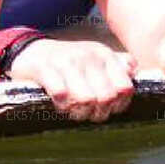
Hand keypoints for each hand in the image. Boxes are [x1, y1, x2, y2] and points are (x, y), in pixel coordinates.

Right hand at [5, 39, 135, 122]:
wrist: (31, 51)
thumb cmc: (68, 61)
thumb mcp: (95, 58)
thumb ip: (117, 64)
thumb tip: (133, 70)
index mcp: (104, 55)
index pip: (124, 88)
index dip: (117, 105)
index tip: (106, 108)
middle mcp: (88, 56)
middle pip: (106, 97)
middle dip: (97, 112)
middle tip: (86, 112)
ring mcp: (66, 61)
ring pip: (85, 99)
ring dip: (79, 111)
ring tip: (72, 110)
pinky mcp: (44, 68)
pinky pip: (60, 94)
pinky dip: (60, 105)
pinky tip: (58, 103)